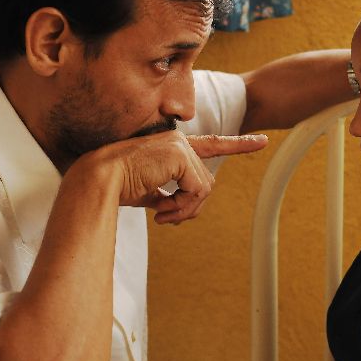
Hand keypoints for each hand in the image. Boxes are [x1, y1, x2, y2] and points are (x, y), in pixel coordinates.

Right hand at [80, 131, 267, 224]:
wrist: (97, 181)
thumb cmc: (116, 187)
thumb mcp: (146, 191)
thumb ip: (165, 194)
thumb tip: (174, 209)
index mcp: (172, 148)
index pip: (212, 145)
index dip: (238, 145)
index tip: (262, 142)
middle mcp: (179, 142)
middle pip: (206, 183)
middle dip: (190, 207)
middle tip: (167, 219)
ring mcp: (180, 146)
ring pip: (204, 189)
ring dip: (185, 209)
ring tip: (162, 216)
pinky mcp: (179, 155)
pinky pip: (197, 190)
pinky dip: (183, 206)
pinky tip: (161, 210)